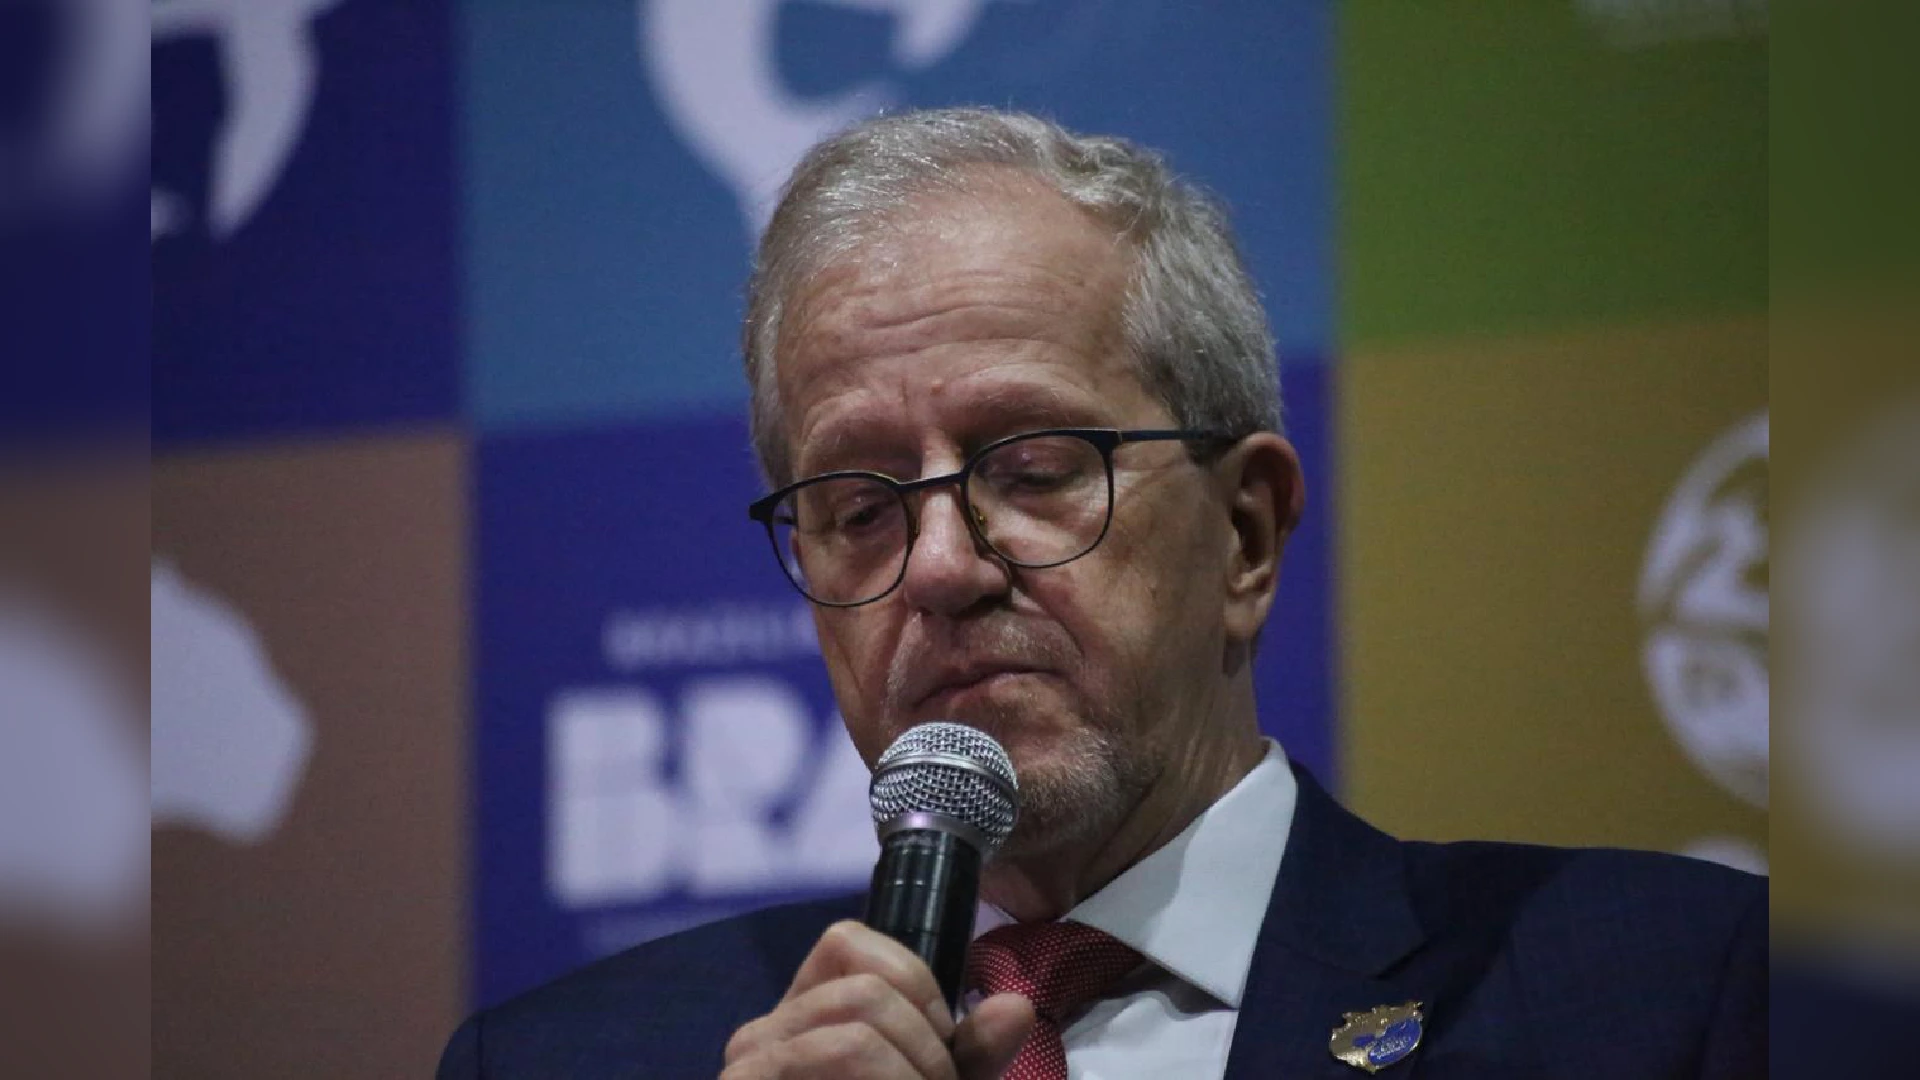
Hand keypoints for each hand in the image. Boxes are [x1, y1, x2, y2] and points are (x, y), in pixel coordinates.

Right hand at [721, 920, 1035, 1078]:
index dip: (914, 982)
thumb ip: (971, 1059)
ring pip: (855, 1024)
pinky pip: (837, 1052)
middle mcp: (763, 1035)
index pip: (848, 942)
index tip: (940, 1049)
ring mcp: (747, 1068)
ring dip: (916, 1074)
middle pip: (865, 987)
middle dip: (929, 1047)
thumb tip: (1017, 1007)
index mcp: (803, 1019)